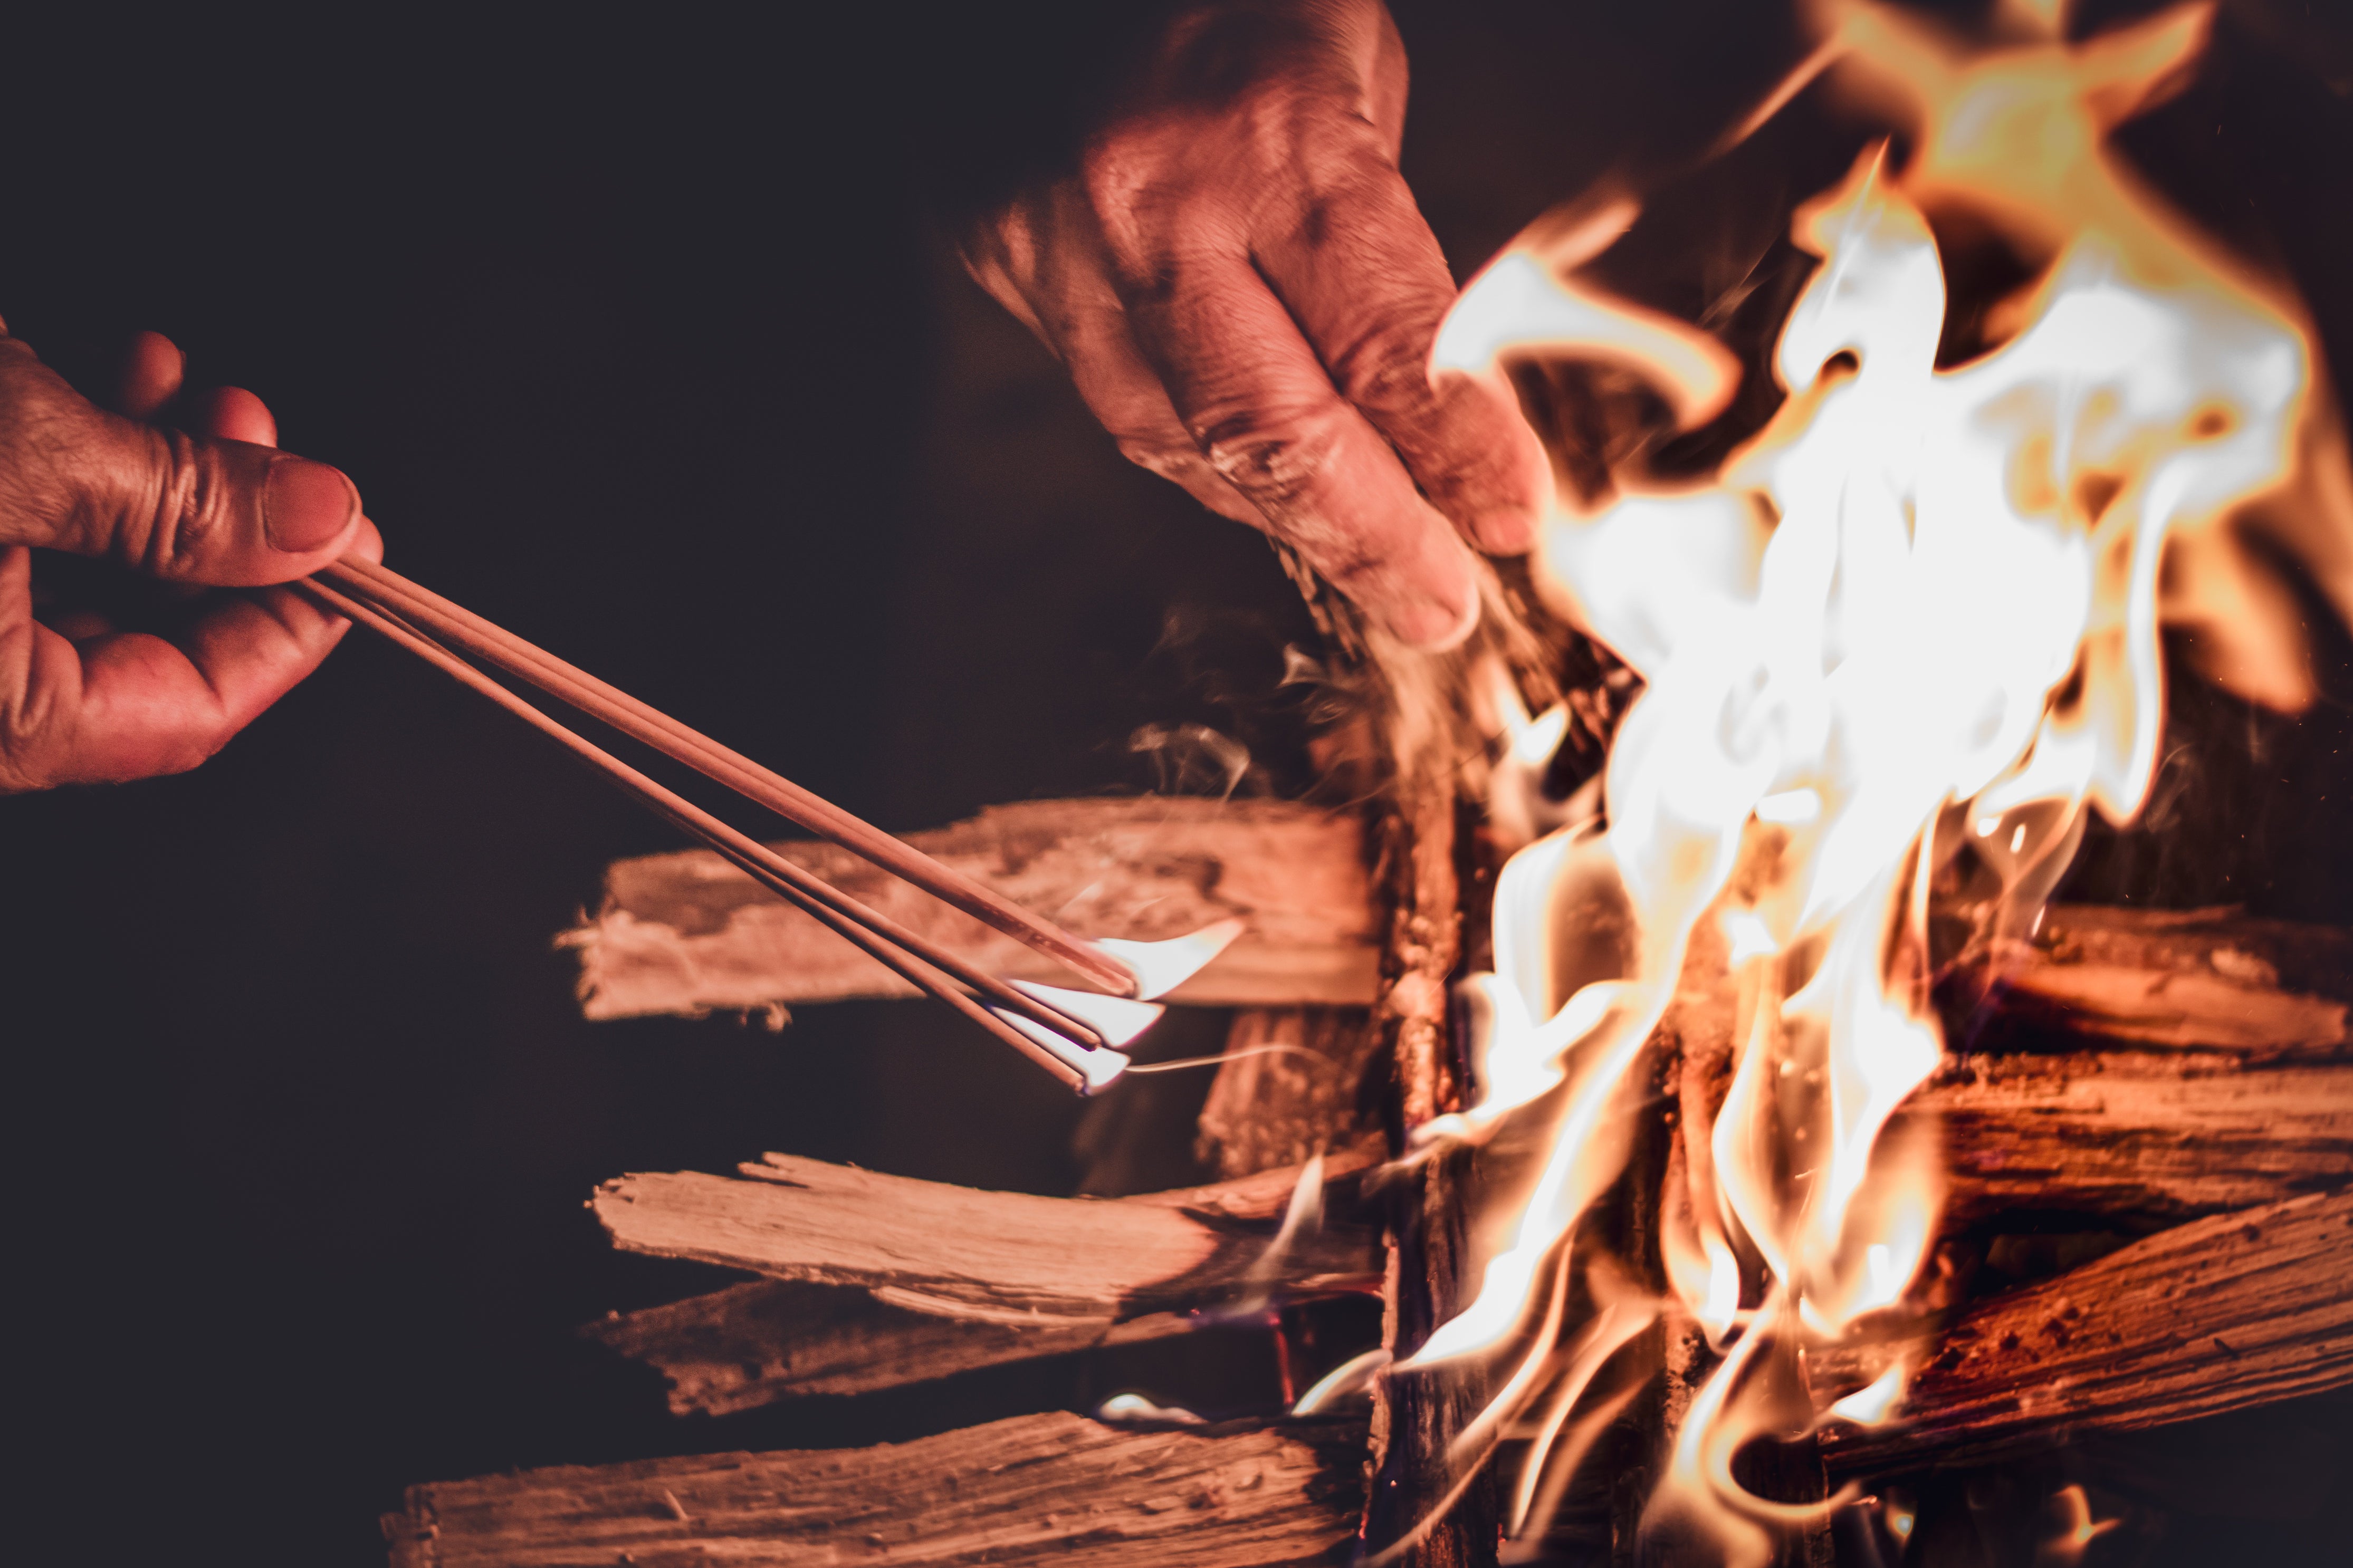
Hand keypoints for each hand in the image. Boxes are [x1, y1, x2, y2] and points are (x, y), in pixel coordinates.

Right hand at [0, 325, 377, 791]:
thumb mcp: (24, 462)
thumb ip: (180, 502)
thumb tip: (327, 520)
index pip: (190, 713)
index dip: (293, 628)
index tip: (355, 548)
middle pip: (141, 637)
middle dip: (221, 522)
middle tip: (258, 428)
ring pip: (83, 567)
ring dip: (154, 467)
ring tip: (190, 382)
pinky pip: (21, 521)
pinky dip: (75, 450)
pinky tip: (117, 366)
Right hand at [962, 0, 1548, 646]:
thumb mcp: (1351, 69)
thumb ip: (1386, 240)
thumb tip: (1437, 402)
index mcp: (1265, 134)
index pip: (1381, 341)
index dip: (1453, 451)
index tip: (1508, 518)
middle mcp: (1149, 205)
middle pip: (1266, 429)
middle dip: (1366, 536)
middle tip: (1437, 605)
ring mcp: (1053, 244)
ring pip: (1178, 439)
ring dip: (1284, 513)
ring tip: (1371, 558)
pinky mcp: (994, 262)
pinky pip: (1116, 399)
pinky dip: (1202, 454)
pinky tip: (1262, 485)